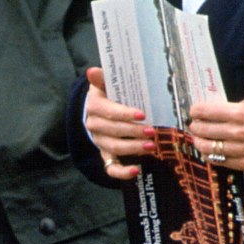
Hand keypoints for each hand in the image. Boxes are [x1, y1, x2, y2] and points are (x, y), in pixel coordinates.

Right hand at [83, 66, 150, 180]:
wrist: (99, 110)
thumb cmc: (108, 94)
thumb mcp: (104, 84)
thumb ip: (101, 78)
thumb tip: (92, 71)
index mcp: (93, 106)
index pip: (108, 112)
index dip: (124, 114)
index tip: (142, 115)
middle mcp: (94, 125)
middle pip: (112, 131)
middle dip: (133, 132)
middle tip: (151, 132)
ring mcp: (100, 141)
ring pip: (114, 147)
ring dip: (133, 148)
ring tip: (151, 146)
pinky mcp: (106, 154)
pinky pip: (111, 168)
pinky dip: (123, 172)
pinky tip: (136, 170)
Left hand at [188, 98, 243, 170]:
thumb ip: (230, 108)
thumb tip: (211, 112)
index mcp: (238, 114)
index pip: (205, 112)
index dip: (195, 111)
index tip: (194, 112)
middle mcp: (237, 132)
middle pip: (203, 130)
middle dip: (195, 126)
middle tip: (194, 125)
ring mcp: (240, 149)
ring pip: (207, 148)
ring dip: (198, 142)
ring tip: (198, 138)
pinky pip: (219, 161)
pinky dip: (210, 156)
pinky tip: (208, 151)